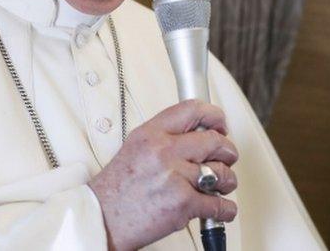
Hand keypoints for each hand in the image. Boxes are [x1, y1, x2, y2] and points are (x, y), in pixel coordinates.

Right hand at [89, 100, 238, 250]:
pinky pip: (218, 203)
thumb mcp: (136, 148)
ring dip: (227, 181)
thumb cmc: (116, 189)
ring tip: (222, 185)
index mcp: (152, 134)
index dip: (215, 116)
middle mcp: (164, 152)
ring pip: (221, 172)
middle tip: (228, 157)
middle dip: (228, 151)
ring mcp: (174, 177)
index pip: (193, 110)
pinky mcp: (182, 204)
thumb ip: (164, 137)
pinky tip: (222, 208)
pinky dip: (225, 209)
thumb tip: (197, 132)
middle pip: (215, 140)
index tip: (221, 125)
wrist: (101, 220)